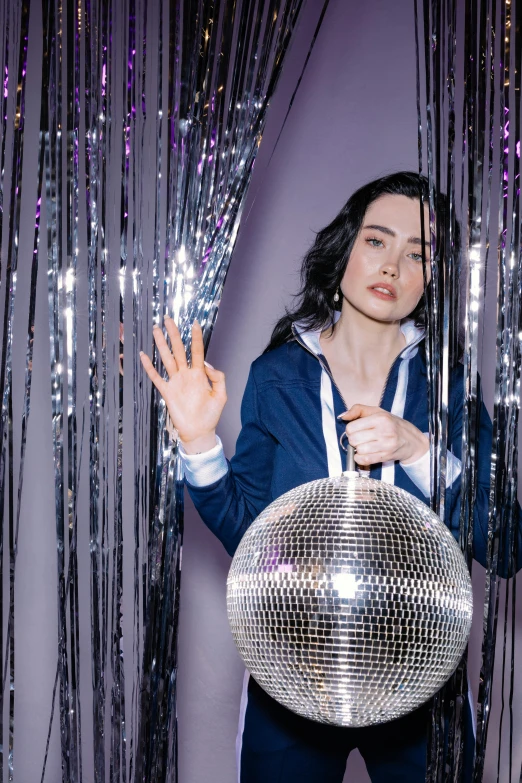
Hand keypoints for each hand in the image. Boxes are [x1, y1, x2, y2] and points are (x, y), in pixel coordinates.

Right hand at [140, 317, 226, 452]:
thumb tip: (207, 364)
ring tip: (156, 330)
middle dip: (174, 334)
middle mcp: (186, 375)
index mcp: (200, 374)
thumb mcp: (221, 395)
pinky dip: (149, 367)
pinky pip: (156, 377)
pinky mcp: (167, 392)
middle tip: (168, 319)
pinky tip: (143, 355)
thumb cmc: (211, 415)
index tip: (194, 323)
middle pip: (179, 350)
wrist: (199, 431)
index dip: (196, 338)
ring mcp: (176, 382)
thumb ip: (217, 378)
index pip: (197, 351)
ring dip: (161, 345)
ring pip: (167, 359)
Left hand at [339, 404, 428, 466]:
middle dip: (353, 440)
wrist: (412, 440)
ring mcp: (385, 445)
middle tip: (359, 438)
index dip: (350, 429)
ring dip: (358, 449)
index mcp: (380, 418)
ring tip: (364, 445)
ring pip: (359, 450)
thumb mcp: (377, 411)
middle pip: (354, 440)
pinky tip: (364, 454)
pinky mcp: (386, 456)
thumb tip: (342, 416)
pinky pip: (365, 460)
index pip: (352, 427)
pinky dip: (360, 458)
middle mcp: (383, 431)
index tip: (356, 430)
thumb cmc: (392, 424)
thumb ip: (358, 410)